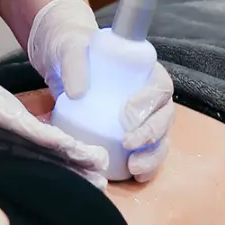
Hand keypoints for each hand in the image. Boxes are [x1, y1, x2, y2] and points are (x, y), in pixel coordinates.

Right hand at [0, 16, 109, 185]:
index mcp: (1, 129)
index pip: (34, 153)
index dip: (59, 167)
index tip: (81, 179)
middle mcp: (8, 124)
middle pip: (46, 150)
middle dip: (74, 166)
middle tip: (103, 181)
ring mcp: (3, 115)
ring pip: (43, 140)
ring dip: (71, 155)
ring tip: (98, 165)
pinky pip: (25, 129)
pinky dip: (47, 140)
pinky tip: (67, 147)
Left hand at [28, 0, 175, 181]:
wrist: (60, 63)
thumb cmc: (72, 51)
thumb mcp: (69, 49)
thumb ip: (74, 63)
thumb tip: (78, 93)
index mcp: (143, 71)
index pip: (159, 87)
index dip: (149, 103)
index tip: (127, 116)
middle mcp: (148, 95)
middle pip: (163, 117)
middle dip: (152, 135)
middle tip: (129, 145)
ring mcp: (141, 117)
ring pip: (159, 138)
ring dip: (152, 155)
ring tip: (135, 168)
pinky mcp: (128, 133)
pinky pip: (144, 151)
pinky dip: (145, 165)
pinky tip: (136, 175)